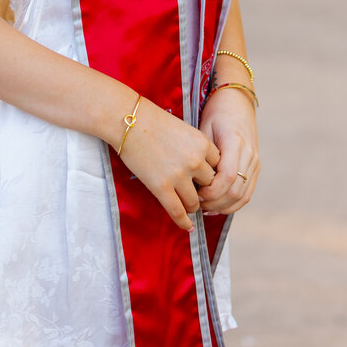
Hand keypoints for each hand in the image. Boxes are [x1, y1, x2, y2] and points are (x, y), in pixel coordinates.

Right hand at [117, 96, 220, 231]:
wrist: (128, 120)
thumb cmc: (152, 121)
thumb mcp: (184, 129)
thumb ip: (196, 148)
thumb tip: (202, 169)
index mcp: (202, 143)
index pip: (218, 166)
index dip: (211, 173)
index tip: (206, 178)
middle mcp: (195, 160)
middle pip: (209, 185)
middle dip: (203, 189)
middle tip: (197, 193)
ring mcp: (178, 175)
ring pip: (195, 201)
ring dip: (192, 205)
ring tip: (188, 206)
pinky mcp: (161, 187)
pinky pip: (178, 211)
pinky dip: (184, 222)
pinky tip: (187, 226)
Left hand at [196, 86, 259, 214]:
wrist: (237, 100)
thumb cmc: (217, 111)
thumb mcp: (205, 128)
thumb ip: (203, 154)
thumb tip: (191, 180)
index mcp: (235, 143)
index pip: (227, 177)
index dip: (211, 191)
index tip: (195, 193)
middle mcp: (249, 154)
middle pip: (236, 191)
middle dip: (216, 202)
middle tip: (197, 203)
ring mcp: (255, 162)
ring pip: (243, 195)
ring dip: (224, 206)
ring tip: (205, 207)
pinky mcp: (256, 166)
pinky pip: (247, 191)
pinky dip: (233, 202)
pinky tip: (218, 204)